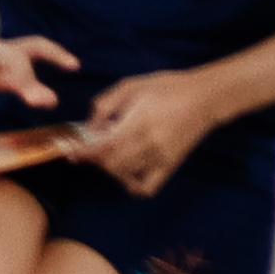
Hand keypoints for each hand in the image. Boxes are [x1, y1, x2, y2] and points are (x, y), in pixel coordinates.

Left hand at [76, 67, 222, 193]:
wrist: (204, 98)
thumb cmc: (165, 87)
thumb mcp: (131, 85)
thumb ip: (105, 105)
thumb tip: (89, 128)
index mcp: (137, 121)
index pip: (103, 146)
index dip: (83, 152)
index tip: (70, 152)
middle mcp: (148, 144)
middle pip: (111, 164)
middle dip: (94, 159)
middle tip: (89, 149)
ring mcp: (160, 158)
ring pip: (124, 176)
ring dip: (109, 170)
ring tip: (108, 155)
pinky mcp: (170, 167)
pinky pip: (147, 188)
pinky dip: (131, 186)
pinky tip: (126, 173)